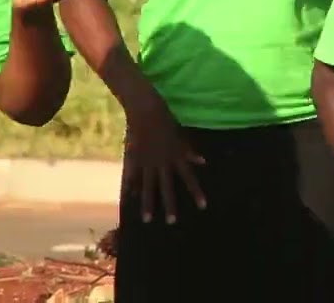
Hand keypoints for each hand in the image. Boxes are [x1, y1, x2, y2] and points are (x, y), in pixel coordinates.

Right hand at [123, 97, 206, 224]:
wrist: (146, 112)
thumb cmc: (167, 122)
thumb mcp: (181, 137)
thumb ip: (189, 152)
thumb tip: (203, 162)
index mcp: (177, 157)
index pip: (189, 178)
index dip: (196, 192)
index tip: (202, 206)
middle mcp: (163, 163)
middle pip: (168, 188)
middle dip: (170, 205)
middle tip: (172, 222)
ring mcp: (147, 163)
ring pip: (149, 187)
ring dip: (148, 204)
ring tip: (147, 219)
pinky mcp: (135, 159)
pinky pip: (133, 177)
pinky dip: (132, 188)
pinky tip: (130, 200)